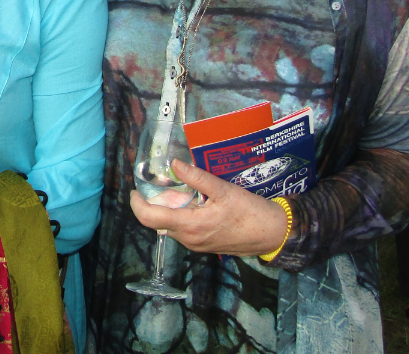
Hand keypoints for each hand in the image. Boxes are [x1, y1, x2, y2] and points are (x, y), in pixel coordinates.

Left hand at [128, 160, 288, 256]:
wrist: (274, 234)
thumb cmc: (250, 212)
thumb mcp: (224, 190)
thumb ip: (197, 177)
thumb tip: (175, 164)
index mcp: (190, 226)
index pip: (150, 218)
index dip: (136, 204)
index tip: (134, 190)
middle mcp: (189, 239)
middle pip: (157, 223)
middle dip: (152, 204)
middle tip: (157, 185)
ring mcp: (196, 244)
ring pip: (170, 227)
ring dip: (167, 210)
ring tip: (176, 189)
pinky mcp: (204, 245)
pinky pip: (183, 230)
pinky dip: (180, 216)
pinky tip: (191, 201)